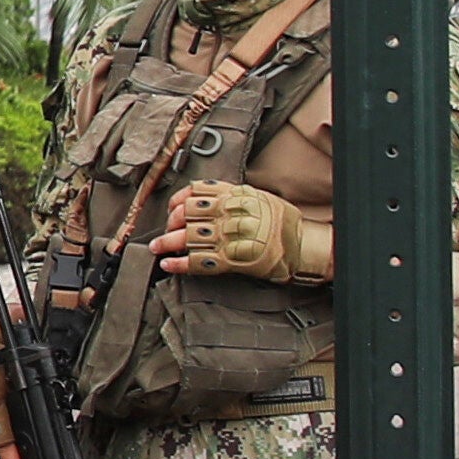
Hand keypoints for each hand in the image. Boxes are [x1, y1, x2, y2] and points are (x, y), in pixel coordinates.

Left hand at [160, 181, 330, 283]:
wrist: (301, 245)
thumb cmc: (282, 222)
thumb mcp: (257, 197)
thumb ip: (230, 195)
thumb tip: (205, 196)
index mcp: (233, 197)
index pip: (195, 193)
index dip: (178, 201)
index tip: (173, 208)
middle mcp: (227, 215)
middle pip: (186, 215)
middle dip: (170, 223)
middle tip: (164, 230)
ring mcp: (227, 238)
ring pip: (187, 237)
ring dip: (166, 243)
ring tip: (157, 248)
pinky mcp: (230, 260)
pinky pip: (197, 262)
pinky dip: (179, 265)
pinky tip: (169, 265)